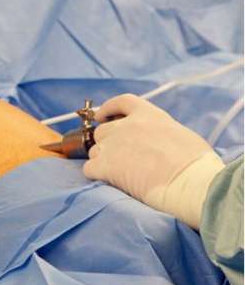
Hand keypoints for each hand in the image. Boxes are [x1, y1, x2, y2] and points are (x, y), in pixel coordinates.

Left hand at [84, 94, 223, 227]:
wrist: (189, 181)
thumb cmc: (195, 163)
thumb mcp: (180, 134)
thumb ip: (160, 131)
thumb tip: (156, 140)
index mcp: (148, 114)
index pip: (121, 102)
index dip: (108, 108)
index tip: (101, 116)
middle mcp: (126, 126)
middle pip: (102, 131)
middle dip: (107, 143)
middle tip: (117, 157)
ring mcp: (113, 145)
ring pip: (95, 151)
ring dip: (102, 160)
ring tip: (119, 173)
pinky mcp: (106, 166)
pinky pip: (89, 169)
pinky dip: (96, 174)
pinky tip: (108, 181)